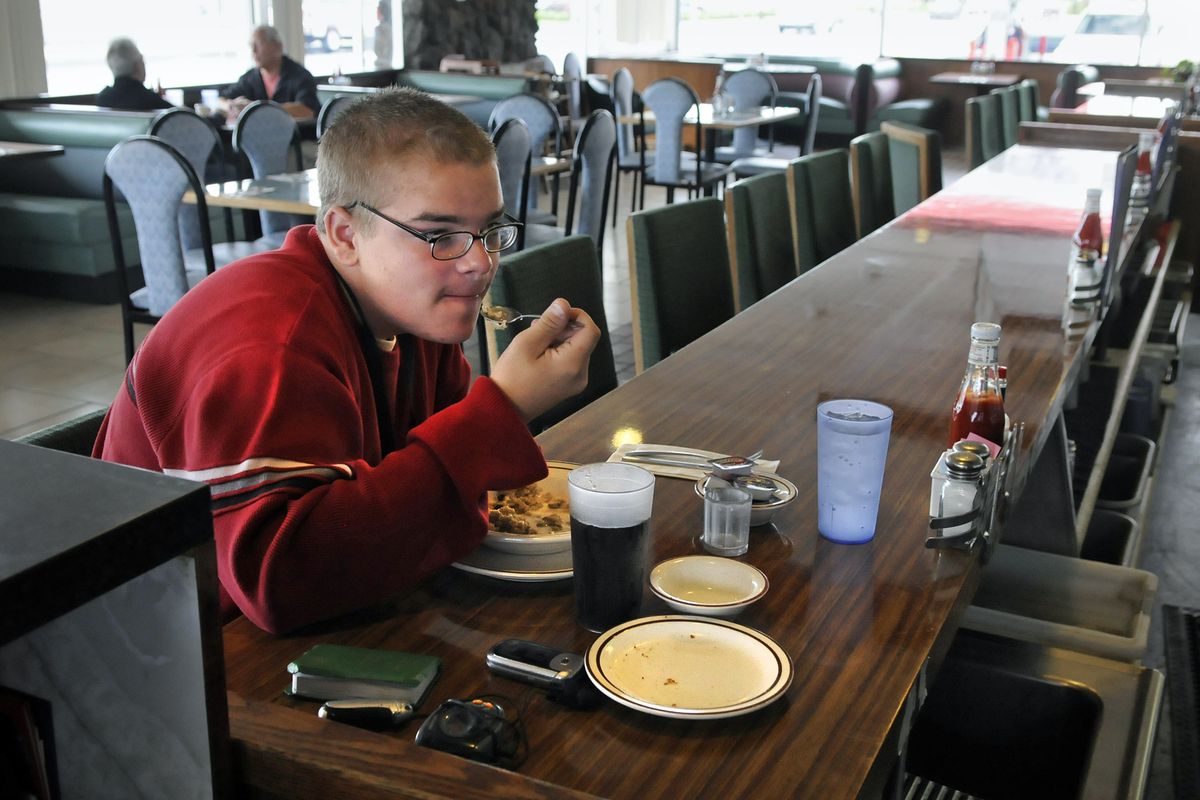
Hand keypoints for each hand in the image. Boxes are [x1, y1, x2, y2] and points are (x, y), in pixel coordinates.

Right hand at [490, 298, 599, 421]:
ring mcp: (576, 382)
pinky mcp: (569, 386)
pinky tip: (539, 354)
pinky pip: (571, 360)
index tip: (556, 314)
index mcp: (573, 364)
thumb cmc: (512, 377)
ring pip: (577, 348)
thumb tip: (564, 304)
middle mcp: (581, 374)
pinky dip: (558, 351)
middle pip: (584, 339)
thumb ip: (549, 323)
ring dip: (560, 339)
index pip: (591, 330)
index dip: (577, 316)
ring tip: (535, 342)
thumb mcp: (527, 343)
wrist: (504, 409)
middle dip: (564, 328)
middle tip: (537, 328)